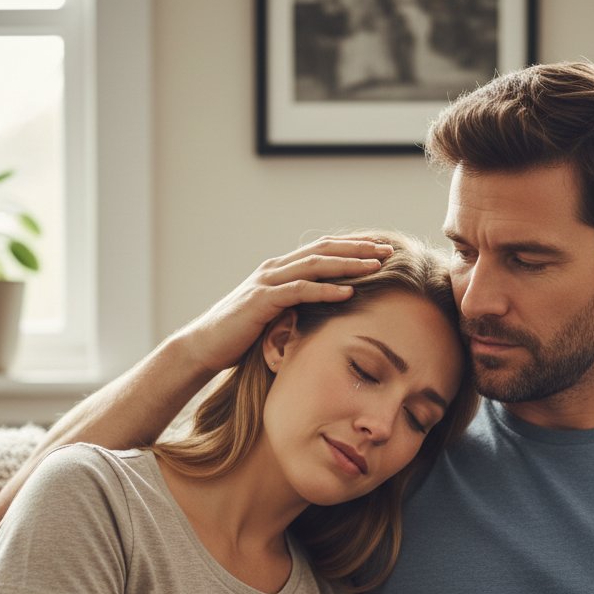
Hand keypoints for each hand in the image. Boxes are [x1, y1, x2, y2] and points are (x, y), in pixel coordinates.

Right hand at [179, 236, 394, 374]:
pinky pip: (300, 291)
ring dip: (349, 264)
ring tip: (377, 266)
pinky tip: (349, 292)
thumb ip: (296, 307)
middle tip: (389, 251)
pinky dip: (326, 290)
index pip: (323, 250)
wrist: (204, 346)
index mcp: (280, 270)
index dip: (353, 247)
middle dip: (359, 249)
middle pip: (324, 250)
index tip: (381, 248)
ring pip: (315, 265)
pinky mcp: (263, 301)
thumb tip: (323, 311)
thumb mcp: (275, 316)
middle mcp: (275, 269)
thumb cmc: (241, 336)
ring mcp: (268, 282)